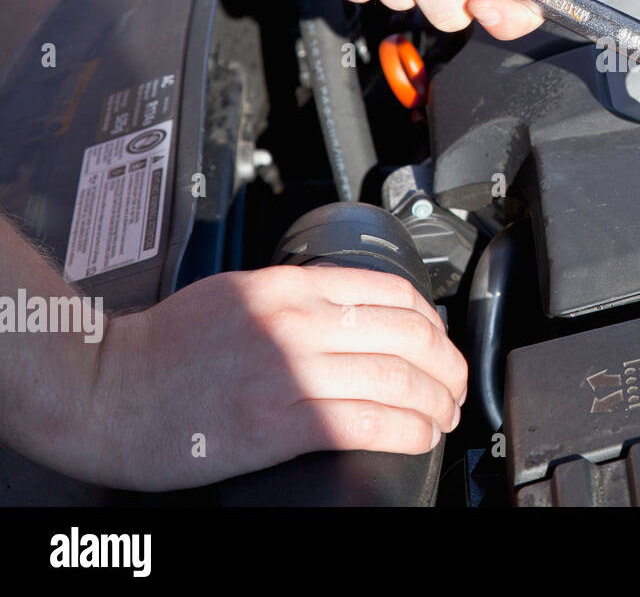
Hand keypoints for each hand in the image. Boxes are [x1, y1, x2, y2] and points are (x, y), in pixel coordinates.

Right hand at [85, 265, 467, 491]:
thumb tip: (355, 311)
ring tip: (444, 414)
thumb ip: (297, 295)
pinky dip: (407, 429)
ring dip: (436, 400)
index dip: (433, 320)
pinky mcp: (278, 422)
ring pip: (396, 378)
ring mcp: (289, 371)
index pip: (391, 291)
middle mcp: (296, 321)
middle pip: (407, 335)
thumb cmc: (162, 349)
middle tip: (456, 384)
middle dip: (448, 364)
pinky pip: (366, 421)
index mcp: (289, 286)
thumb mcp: (237, 292)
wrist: (102, 390)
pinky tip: (418, 435)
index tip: (441, 342)